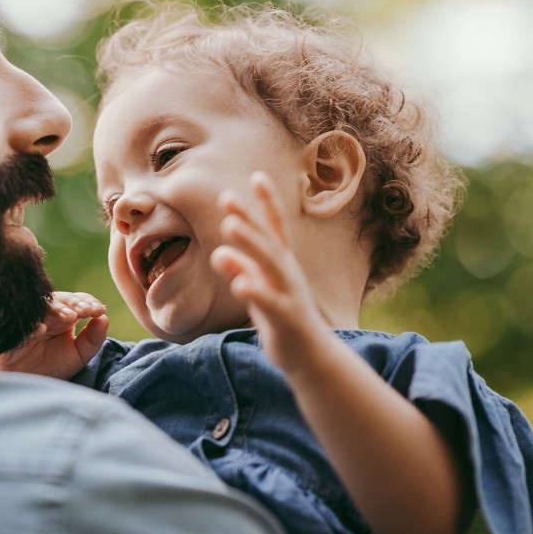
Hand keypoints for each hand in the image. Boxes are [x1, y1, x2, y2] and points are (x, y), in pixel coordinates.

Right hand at [0, 291, 108, 378]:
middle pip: (59, 298)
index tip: (98, 310)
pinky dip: (31, 324)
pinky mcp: (13, 331)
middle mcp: (47, 315)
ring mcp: (30, 320)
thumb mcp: (79, 355)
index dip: (88, 301)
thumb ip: (94, 338)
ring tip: (68, 317)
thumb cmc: (54, 369)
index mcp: (64, 317)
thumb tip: (104, 317)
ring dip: (55, 308)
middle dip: (74, 302)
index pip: (77, 300)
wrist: (28, 387)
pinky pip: (20, 322)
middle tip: (85, 311)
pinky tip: (40, 329)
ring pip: (40, 305)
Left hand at [210, 172, 336, 377]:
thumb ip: (243, 271)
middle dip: (249, 218)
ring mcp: (289, 295)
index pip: (275, 228)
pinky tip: (238, 282)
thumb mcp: (261, 291)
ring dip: (250, 244)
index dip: (267, 202)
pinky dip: (254, 290)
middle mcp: (287, 274)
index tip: (256, 175)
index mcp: (283, 265)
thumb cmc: (283, 318)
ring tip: (229, 226)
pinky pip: (269, 303)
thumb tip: (221, 253)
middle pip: (268, 241)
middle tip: (226, 198)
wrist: (311, 358)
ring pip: (269, 265)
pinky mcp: (286, 319)